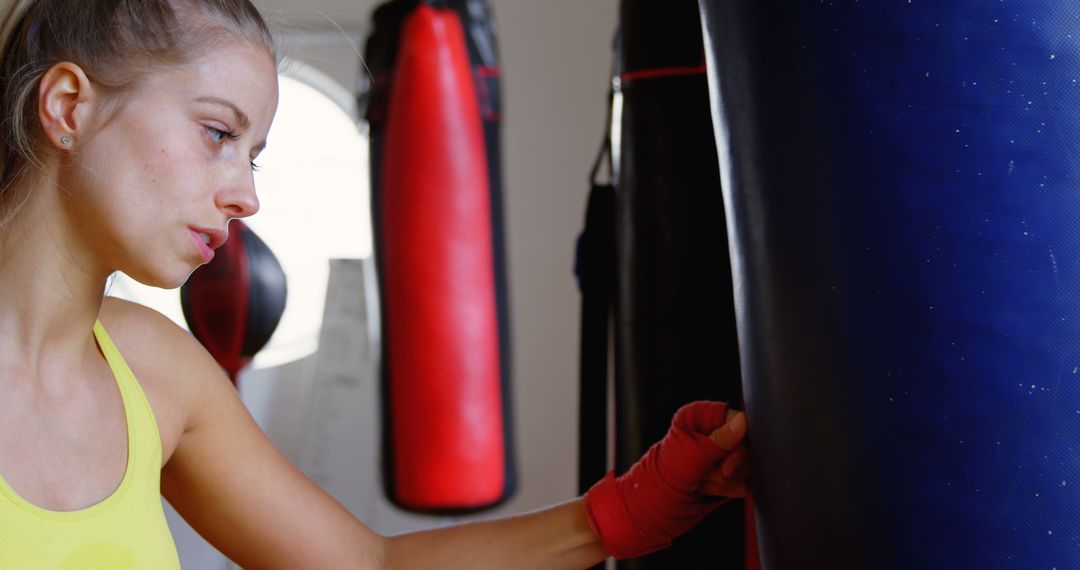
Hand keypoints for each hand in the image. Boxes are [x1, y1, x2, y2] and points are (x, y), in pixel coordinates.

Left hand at [583, 401, 750, 558]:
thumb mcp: (691, 458)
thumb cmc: (664, 478)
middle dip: (730, 467)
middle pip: (746, 443)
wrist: (654, 507)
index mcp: (700, 416)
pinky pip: (748, 477)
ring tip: (704, 483)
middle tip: (708, 477)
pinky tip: (715, 490)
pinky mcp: (728, 469)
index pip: (738, 420)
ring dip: (729, 480)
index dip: (738, 446)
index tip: (726, 467)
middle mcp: (712, 430)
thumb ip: (719, 440)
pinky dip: (735, 488)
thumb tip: (743, 421)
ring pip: (748, 463)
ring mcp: (721, 450)